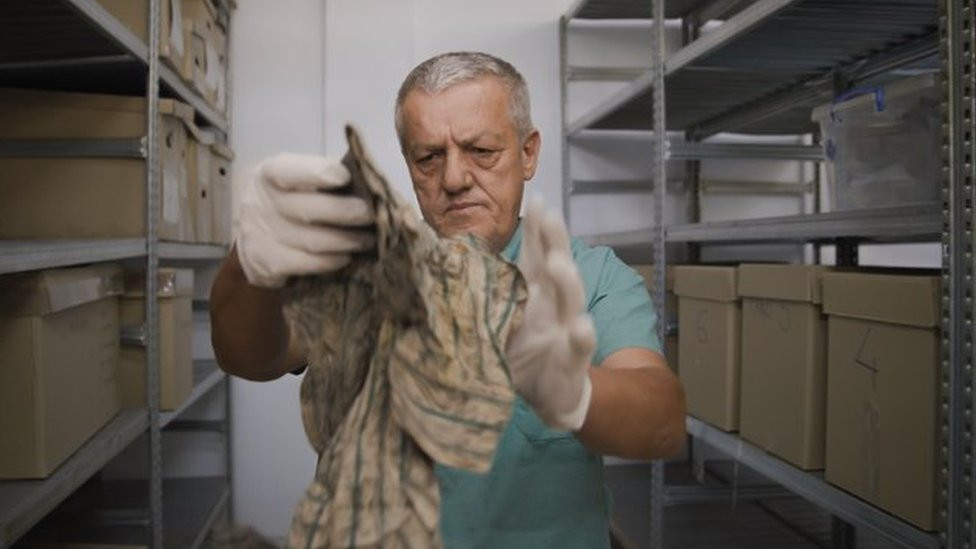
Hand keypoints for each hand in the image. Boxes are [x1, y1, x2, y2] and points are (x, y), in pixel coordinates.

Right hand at [236, 153, 375, 287]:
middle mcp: (260, 202)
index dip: (319, 174)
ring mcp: (259, 236)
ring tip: (366, 240)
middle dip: (345, 213)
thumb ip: (326, 180)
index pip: (291, 171)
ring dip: (345, 241)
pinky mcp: (265, 264)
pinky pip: (305, 265)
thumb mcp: (298, 181)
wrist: (253, 233)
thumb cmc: (290, 200)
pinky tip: (345, 257)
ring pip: (311, 241)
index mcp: (271, 173)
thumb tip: (367, 187)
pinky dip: (330, 262)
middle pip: (307, 209)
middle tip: (370, 216)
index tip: (346, 177)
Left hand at [506, 199, 595, 430]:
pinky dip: (581, 335)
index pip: (537, 253)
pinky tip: (580, 325)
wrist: (549, 397)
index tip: (537, 198)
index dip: (538, 228)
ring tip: (558, 263)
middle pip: (557, 266)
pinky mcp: (573, 361)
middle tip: (549, 215)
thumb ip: (486, 294)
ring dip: (567, 281)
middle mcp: (554, 305)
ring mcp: (566, 331)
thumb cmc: (523, 354)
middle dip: (554, 240)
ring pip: (571, 300)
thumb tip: (440, 266)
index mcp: (535, 293)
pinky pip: (580, 346)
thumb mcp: (500, 320)